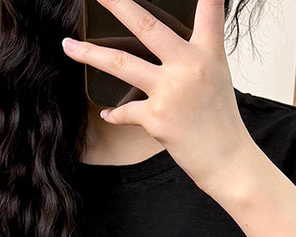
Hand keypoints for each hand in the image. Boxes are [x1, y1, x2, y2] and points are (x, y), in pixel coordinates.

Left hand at [61, 0, 256, 193]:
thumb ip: (197, 52)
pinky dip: (115, 114)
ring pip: (120, 64)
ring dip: (89, 54)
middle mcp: (188, 66)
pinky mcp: (157, 119)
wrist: (227, 161)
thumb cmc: (221, 121)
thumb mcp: (217, 77)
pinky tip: (107, 113)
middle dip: (116, 3)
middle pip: (146, 25)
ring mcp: (170, 92)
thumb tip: (170, 43)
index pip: (208, 9)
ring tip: (68, 45)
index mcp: (207, 53)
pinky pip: (125, 111)